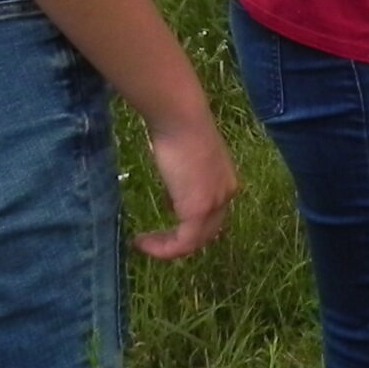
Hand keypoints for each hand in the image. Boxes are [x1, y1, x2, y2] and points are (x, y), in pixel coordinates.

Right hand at [134, 114, 238, 259]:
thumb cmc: (178, 129)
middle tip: (153, 241)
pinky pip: (183, 243)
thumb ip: (184, 180)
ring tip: (144, 244)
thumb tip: (172, 197)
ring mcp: (214, 204)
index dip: (189, 223)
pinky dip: (163, 249)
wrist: (180, 118)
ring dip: (167, 247)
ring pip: (195, 241)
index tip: (164, 222)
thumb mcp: (185, 160)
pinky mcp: (198, 210)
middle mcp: (226, 194)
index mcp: (225, 180)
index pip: (212, 214)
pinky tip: (142, 243)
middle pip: (206, 231)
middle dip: (179, 240)